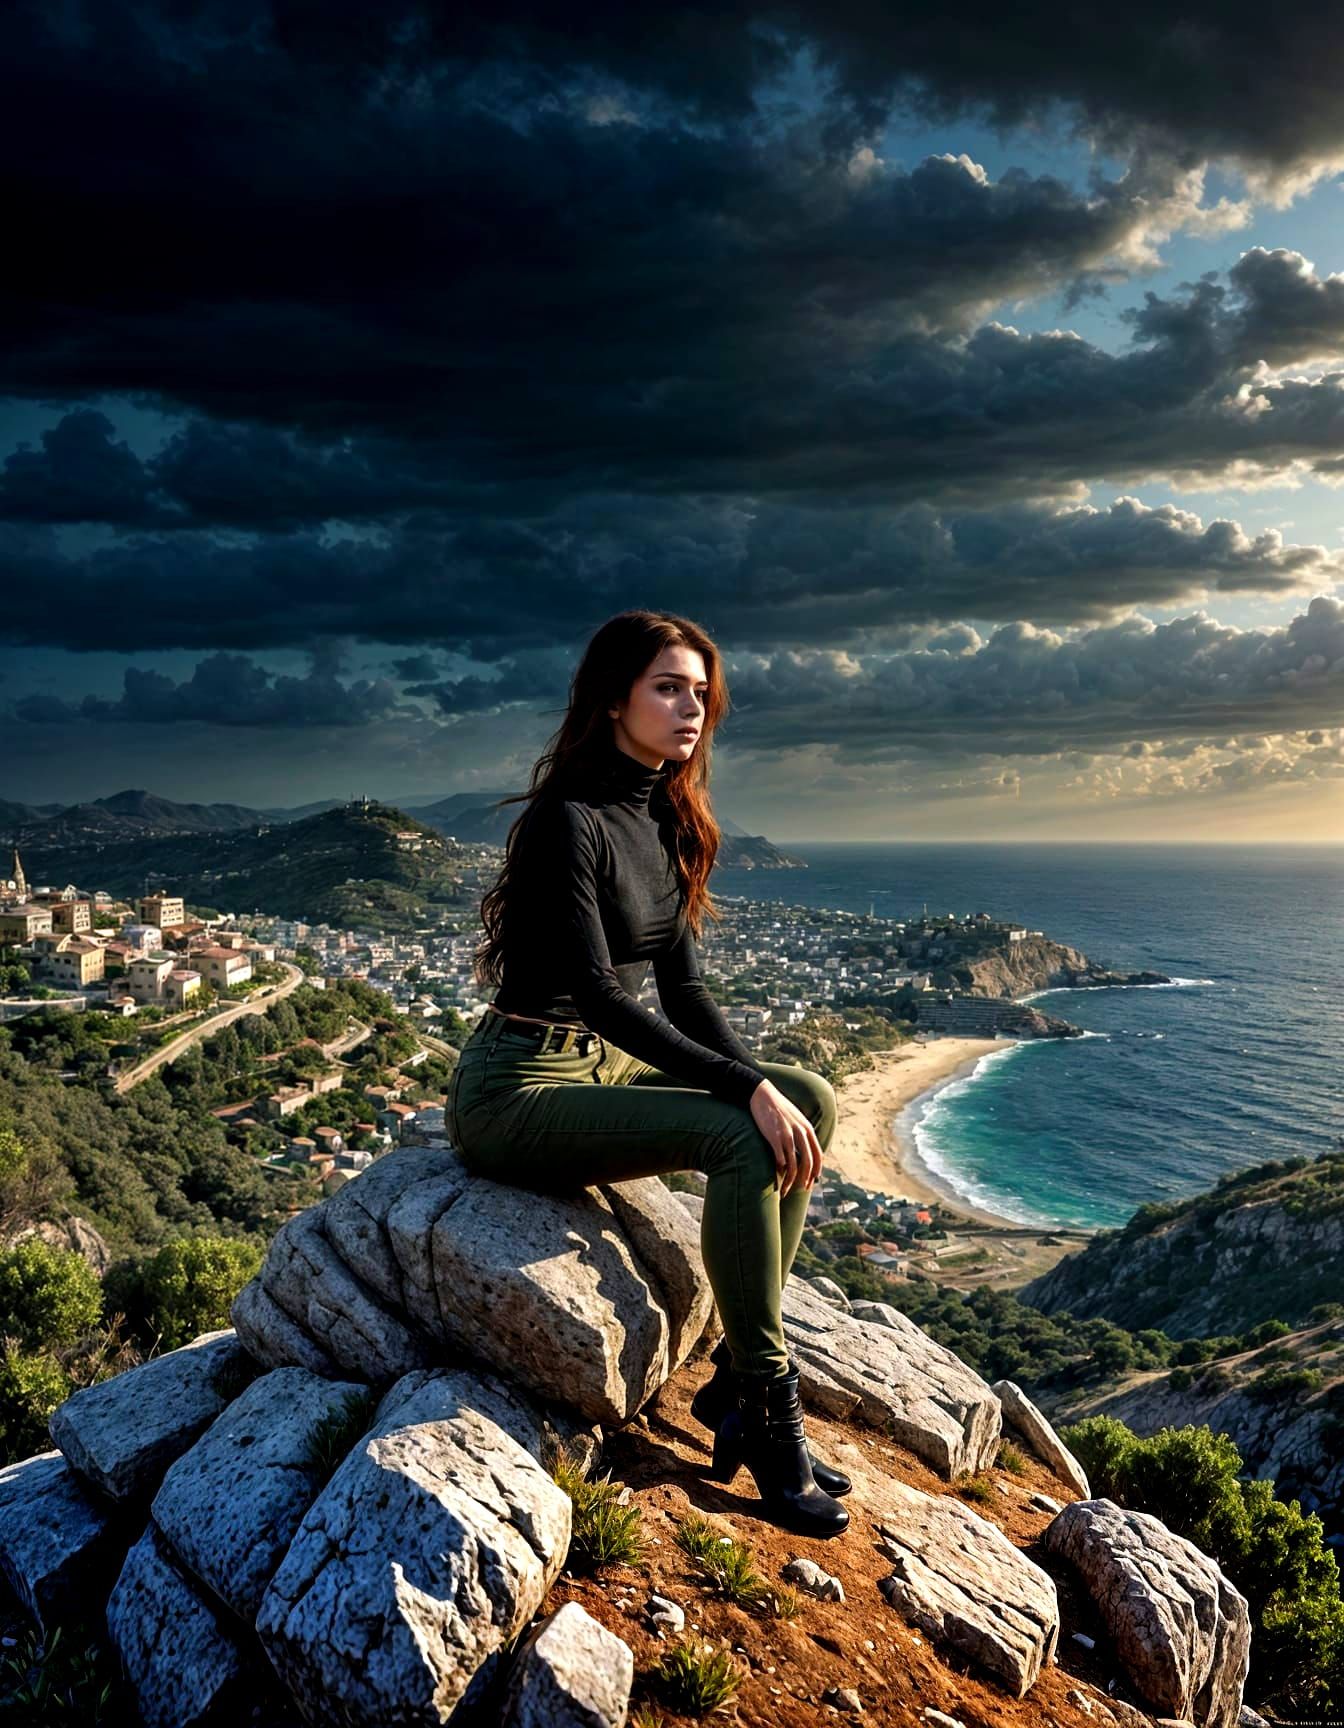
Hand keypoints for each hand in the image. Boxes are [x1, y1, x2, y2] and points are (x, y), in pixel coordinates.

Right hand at [748, 1078, 823, 1196]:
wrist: (762, 1094)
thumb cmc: (778, 1107)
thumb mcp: (796, 1117)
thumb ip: (802, 1132)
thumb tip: (805, 1148)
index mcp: (807, 1129)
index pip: (818, 1155)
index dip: (816, 1171)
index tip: (812, 1181)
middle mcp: (800, 1133)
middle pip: (808, 1162)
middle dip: (806, 1179)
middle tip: (802, 1189)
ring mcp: (787, 1135)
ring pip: (794, 1165)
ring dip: (791, 1181)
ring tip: (786, 1190)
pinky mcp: (774, 1137)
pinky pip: (781, 1159)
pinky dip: (780, 1171)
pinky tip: (776, 1176)